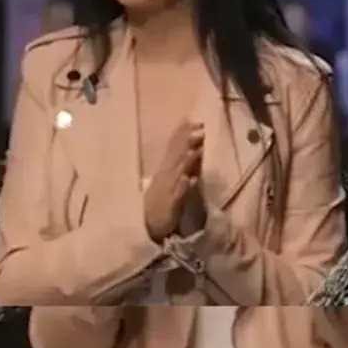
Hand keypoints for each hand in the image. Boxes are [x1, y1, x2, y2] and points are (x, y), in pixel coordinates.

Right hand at [144, 120, 203, 242]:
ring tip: (195, 148)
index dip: (183, 133)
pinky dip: (182, 187)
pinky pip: (177, 196)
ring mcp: (167, 190)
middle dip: (187, 142)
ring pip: (177, 173)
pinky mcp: (170, 206)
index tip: (195, 120)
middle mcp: (165, 176)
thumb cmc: (160, 202)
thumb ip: (183, 166)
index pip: (174, 147)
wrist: (147, 227)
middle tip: (200, 128)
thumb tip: (195, 150)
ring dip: (185, 161)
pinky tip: (189, 179)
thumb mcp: (170, 181)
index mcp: (165, 169)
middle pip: (176, 156)